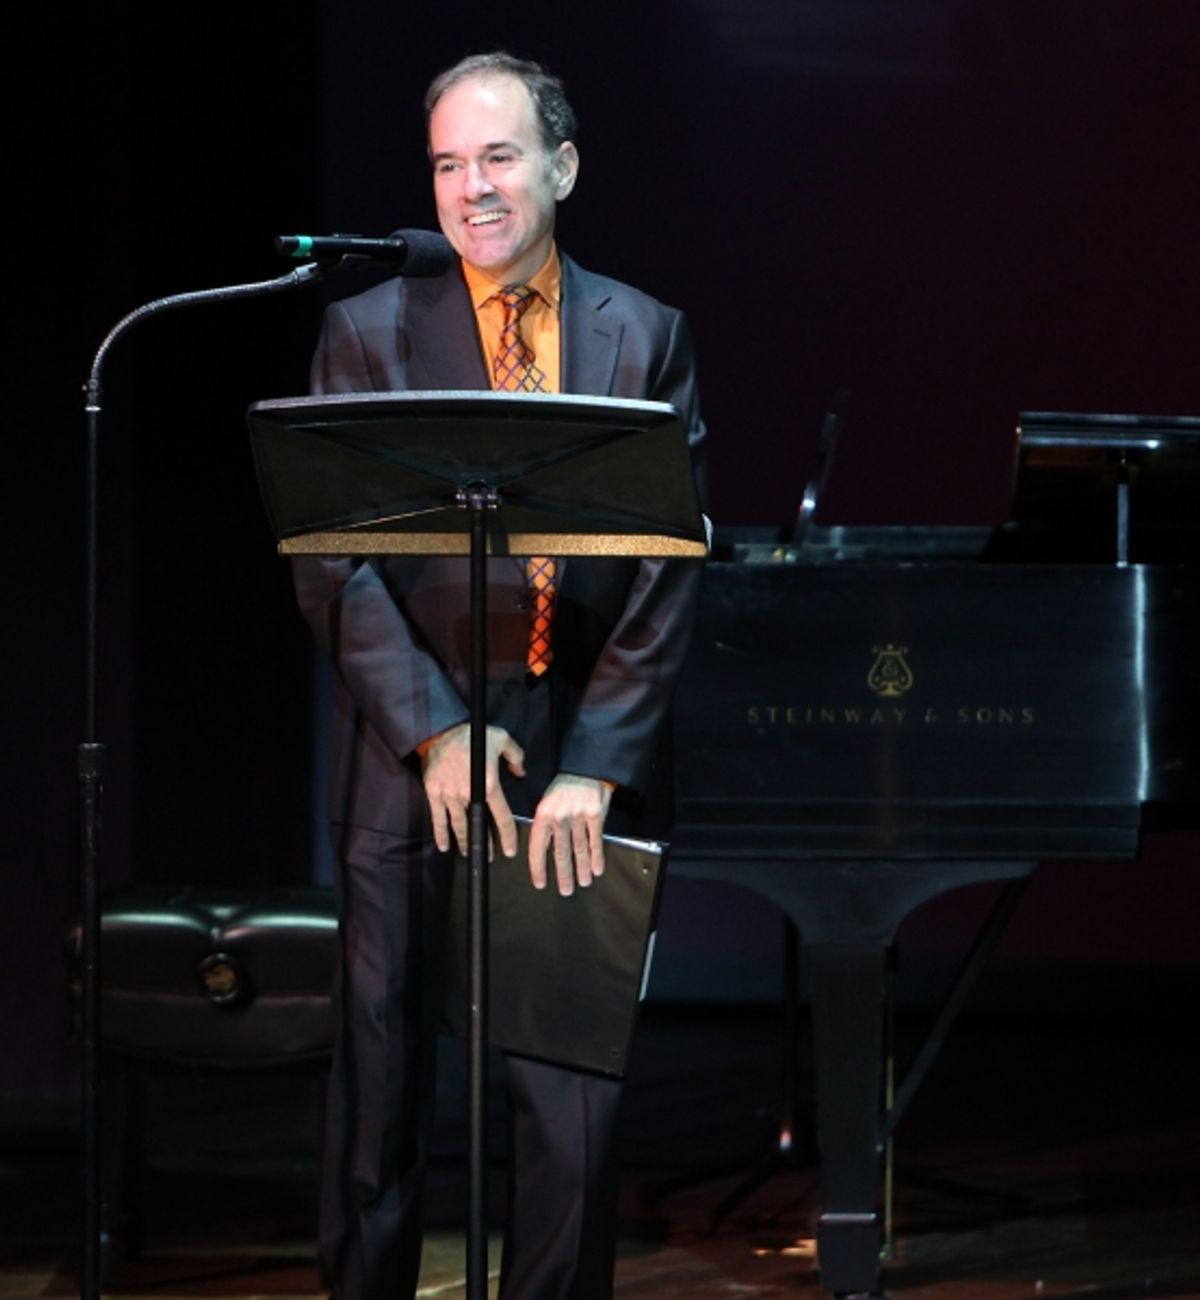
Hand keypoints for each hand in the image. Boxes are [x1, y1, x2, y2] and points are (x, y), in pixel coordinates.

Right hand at [421, 723, 525, 858]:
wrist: (441, 730)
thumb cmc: (473, 734)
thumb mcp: (502, 738)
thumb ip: (516, 756)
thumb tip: (521, 773)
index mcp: (489, 784)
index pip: (502, 816)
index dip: (508, 836)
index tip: (510, 850)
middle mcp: (469, 794)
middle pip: (478, 826)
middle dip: (484, 844)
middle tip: (489, 857)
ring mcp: (450, 795)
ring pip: (458, 825)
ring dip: (464, 842)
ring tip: (468, 853)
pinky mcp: (434, 792)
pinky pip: (437, 818)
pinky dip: (440, 833)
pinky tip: (444, 846)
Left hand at [528, 774, 612, 895]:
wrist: (584, 767)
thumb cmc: (564, 786)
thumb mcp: (547, 802)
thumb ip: (546, 825)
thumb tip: (544, 851)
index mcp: (543, 814)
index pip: (538, 847)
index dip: (539, 868)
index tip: (541, 883)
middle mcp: (560, 817)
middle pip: (561, 853)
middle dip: (563, 875)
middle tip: (565, 890)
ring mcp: (578, 816)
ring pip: (579, 849)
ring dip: (581, 869)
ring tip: (582, 882)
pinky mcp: (596, 814)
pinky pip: (596, 840)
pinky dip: (597, 856)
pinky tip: (597, 868)